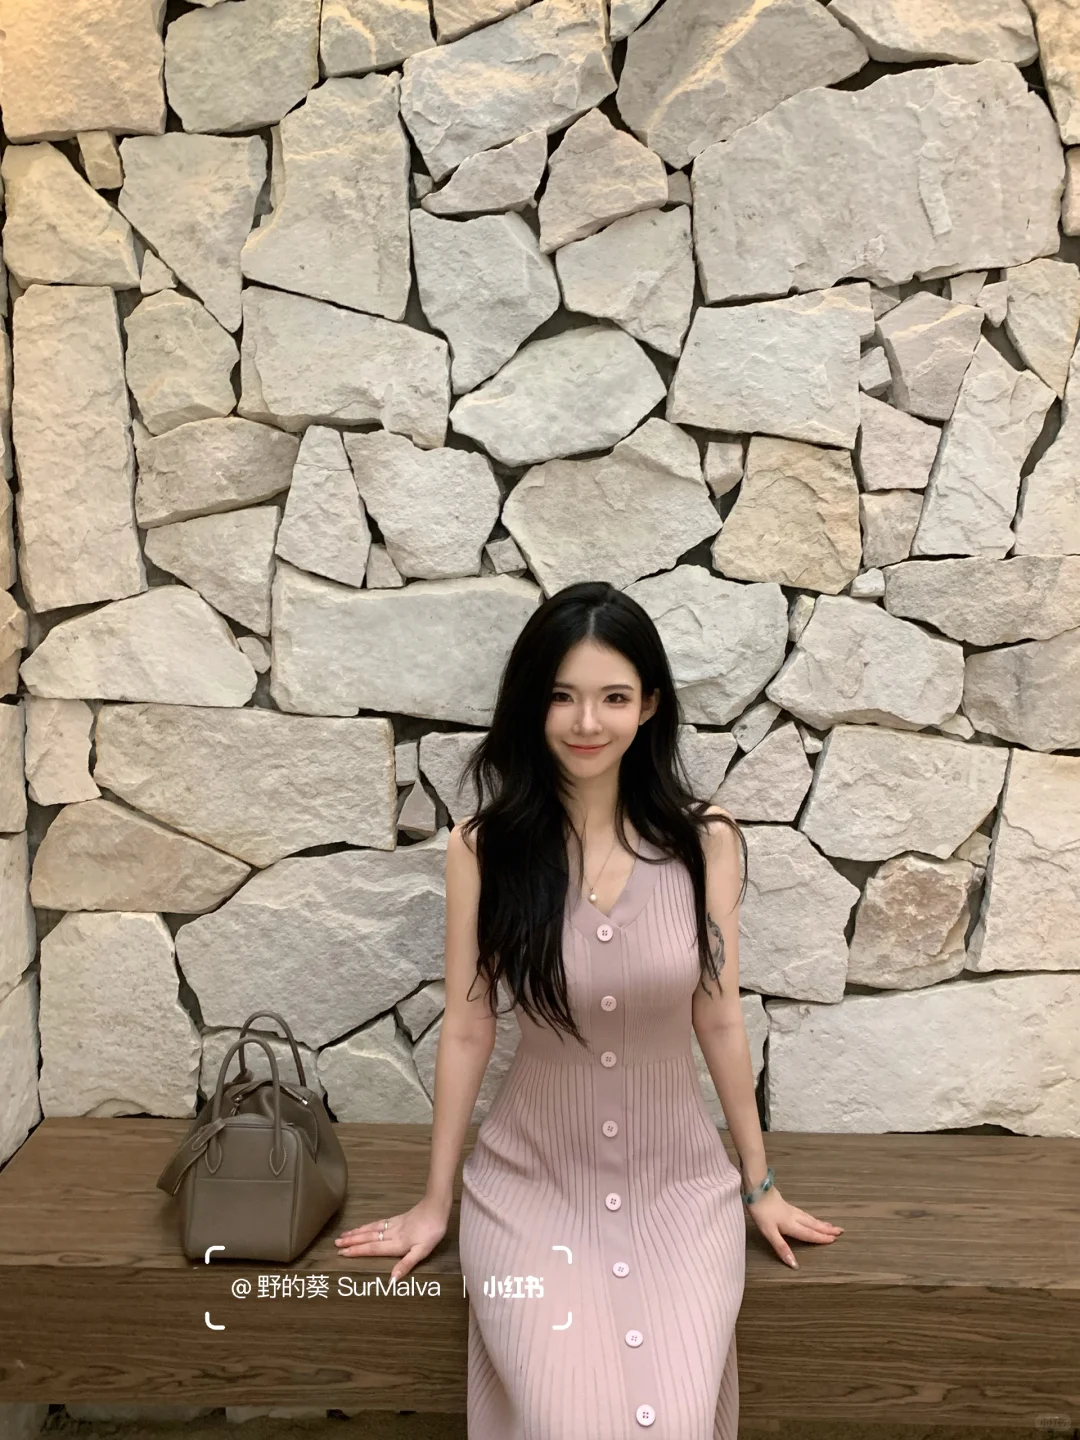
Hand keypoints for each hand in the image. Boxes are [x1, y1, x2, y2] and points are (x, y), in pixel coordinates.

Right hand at [334, 1196, 449, 1280]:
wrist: (436, 1207)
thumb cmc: (432, 1231)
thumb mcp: (423, 1251)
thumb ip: (406, 1264)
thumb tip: (392, 1280)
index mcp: (396, 1244)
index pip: (372, 1249)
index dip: (357, 1251)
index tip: (341, 1253)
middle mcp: (391, 1234)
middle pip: (368, 1238)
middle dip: (351, 1241)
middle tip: (336, 1243)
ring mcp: (394, 1225)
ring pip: (371, 1229)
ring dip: (357, 1232)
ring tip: (344, 1234)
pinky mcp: (398, 1218)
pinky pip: (378, 1223)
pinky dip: (368, 1225)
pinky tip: (366, 1226)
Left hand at [743, 1184, 842, 1268]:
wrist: (756, 1188)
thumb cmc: (761, 1211)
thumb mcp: (769, 1232)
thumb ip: (782, 1247)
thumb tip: (794, 1265)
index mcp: (791, 1225)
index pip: (809, 1234)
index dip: (821, 1238)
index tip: (834, 1239)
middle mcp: (794, 1217)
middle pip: (813, 1224)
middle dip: (826, 1229)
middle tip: (840, 1231)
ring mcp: (790, 1210)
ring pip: (809, 1218)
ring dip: (820, 1223)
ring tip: (830, 1225)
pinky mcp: (786, 1204)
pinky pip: (803, 1213)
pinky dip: (811, 1216)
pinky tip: (809, 1216)